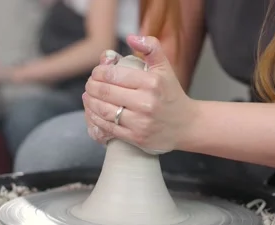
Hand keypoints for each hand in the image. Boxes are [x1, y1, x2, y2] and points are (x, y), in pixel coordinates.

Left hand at [82, 36, 197, 153]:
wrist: (187, 125)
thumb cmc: (171, 94)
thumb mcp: (165, 68)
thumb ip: (151, 47)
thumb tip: (131, 37)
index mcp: (152, 82)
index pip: (114, 74)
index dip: (98, 72)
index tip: (96, 72)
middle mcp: (146, 102)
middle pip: (105, 92)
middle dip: (91, 86)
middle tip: (89, 84)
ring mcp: (141, 122)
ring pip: (104, 110)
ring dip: (90, 102)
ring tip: (88, 96)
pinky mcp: (137, 137)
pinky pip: (108, 127)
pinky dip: (96, 118)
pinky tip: (93, 112)